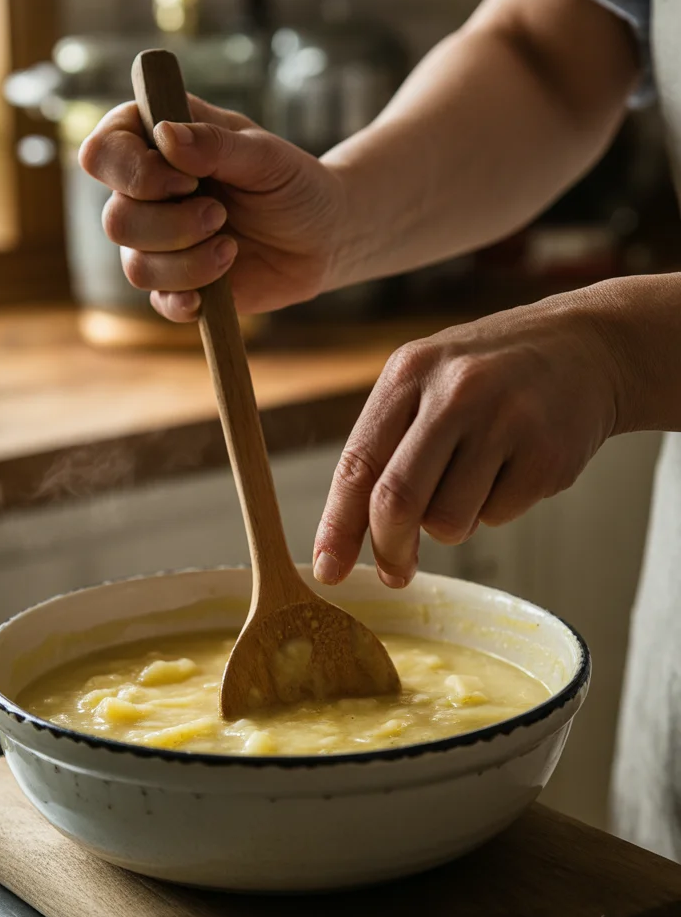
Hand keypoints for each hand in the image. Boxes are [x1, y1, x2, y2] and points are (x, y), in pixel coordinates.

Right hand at [79, 97, 345, 320]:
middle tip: (219, 215)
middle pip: (115, 219)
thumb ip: (216, 144)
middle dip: (171, 225)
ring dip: (187, 262)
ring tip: (231, 247)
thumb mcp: (265, 155)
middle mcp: (146, 195)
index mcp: (155, 144)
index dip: (132, 172)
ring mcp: (158, 243)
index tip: (184, 179)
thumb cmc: (293, 183)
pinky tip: (214, 288)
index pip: (102, 153)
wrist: (323, 237)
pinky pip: (159, 301)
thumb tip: (165, 135)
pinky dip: (185, 298)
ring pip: (135, 266)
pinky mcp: (177, 285)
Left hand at [312, 293, 621, 587]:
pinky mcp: (547, 454)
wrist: (586, 346)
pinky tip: (512, 467)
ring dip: (451, 523)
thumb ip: (388, 447)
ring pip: (448, 521)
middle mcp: (454, 393)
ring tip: (473, 478)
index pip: (357, 464)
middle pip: (396, 501)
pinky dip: (496, 508)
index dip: (338, 526)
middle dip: (390, 549)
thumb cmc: (490, 375)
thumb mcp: (428, 381)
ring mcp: (505, 421)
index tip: (329, 570)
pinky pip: (498, 516)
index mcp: (409, 372)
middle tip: (397, 571)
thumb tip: (352, 537)